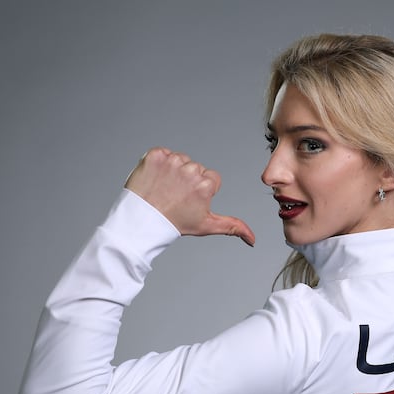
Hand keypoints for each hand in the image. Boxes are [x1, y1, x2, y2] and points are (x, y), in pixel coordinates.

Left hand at [125, 147, 254, 245]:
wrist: (140, 220)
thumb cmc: (174, 223)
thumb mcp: (206, 226)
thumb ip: (233, 227)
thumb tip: (252, 239)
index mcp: (206, 184)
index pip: (211, 179)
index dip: (200, 191)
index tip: (188, 201)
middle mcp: (191, 169)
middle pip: (195, 168)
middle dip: (187, 180)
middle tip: (174, 197)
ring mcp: (171, 161)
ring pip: (180, 160)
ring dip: (173, 171)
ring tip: (163, 189)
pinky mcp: (155, 155)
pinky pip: (163, 154)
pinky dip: (158, 164)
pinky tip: (155, 180)